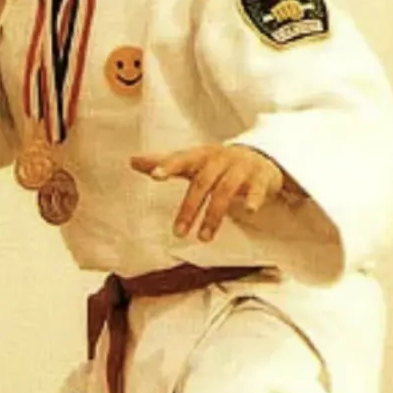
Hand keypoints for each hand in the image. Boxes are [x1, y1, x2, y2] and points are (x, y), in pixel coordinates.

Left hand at [131, 144, 294, 241]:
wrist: (260, 156)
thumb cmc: (218, 162)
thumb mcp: (193, 161)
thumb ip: (164, 163)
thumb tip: (132, 161)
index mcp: (201, 155)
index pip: (182, 159)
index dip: (168, 166)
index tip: (154, 175)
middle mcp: (220, 159)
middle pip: (202, 183)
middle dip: (189, 208)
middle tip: (178, 232)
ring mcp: (241, 167)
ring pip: (225, 191)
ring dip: (214, 215)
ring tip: (203, 238)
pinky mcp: (261, 178)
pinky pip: (257, 188)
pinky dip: (253, 198)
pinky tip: (248, 211)